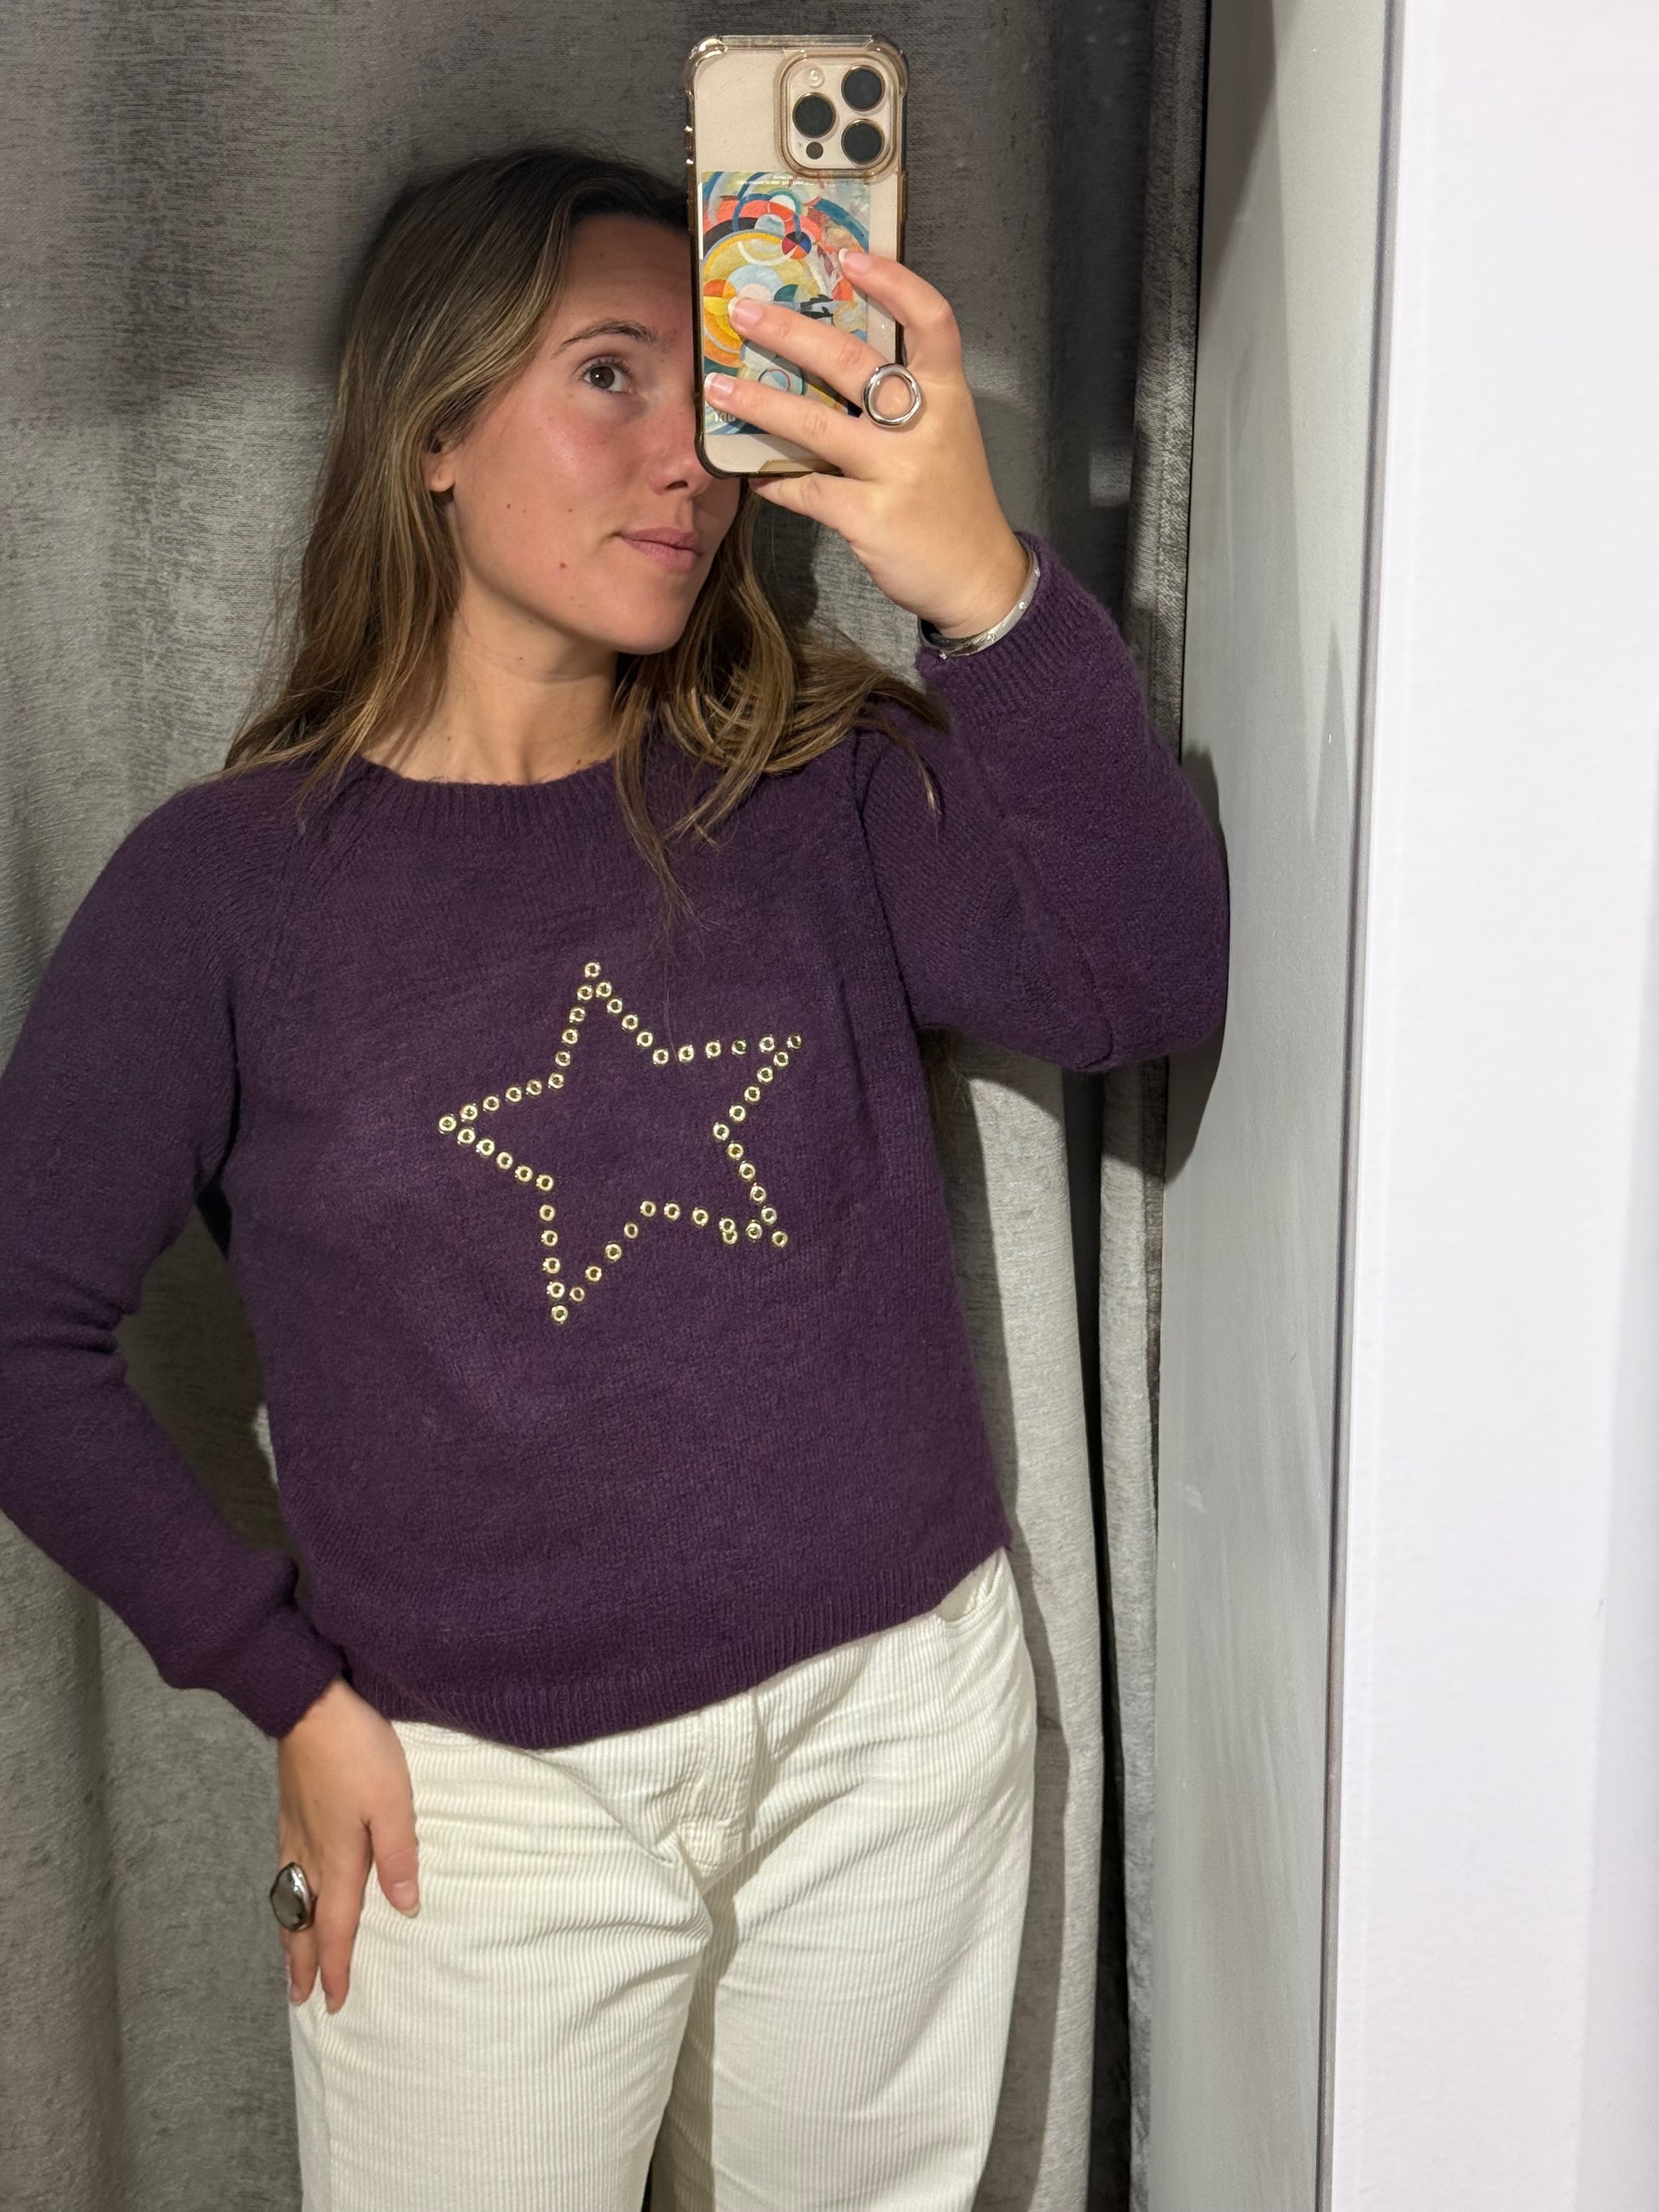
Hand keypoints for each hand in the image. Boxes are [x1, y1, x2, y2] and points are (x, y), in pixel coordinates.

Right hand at [276, 1676, 418, 2014]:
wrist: (309, 1704)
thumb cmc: (357, 1750)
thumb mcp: (393, 1801)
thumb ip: (399, 1856)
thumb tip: (405, 1908)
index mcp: (338, 1858)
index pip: (335, 1927)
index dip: (335, 1966)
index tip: (333, 2002)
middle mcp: (309, 1853)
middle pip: (302, 1922)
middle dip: (302, 1963)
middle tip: (298, 2000)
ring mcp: (293, 1831)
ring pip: (288, 1899)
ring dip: (290, 1935)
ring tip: (290, 1958)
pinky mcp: (289, 1810)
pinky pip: (282, 1871)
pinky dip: (284, 1900)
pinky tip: (288, 1891)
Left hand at [704, 249, 1030, 639]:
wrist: (978, 575)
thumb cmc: (953, 497)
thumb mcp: (945, 433)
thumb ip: (903, 397)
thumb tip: (828, 360)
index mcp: (948, 395)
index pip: (931, 320)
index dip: (893, 281)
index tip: (849, 255)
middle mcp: (924, 426)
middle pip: (851, 361)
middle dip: (789, 331)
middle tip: (743, 311)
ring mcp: (897, 472)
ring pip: (816, 425)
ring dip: (760, 403)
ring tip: (719, 389)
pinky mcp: (871, 518)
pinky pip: (808, 491)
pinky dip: (777, 483)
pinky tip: (755, 477)